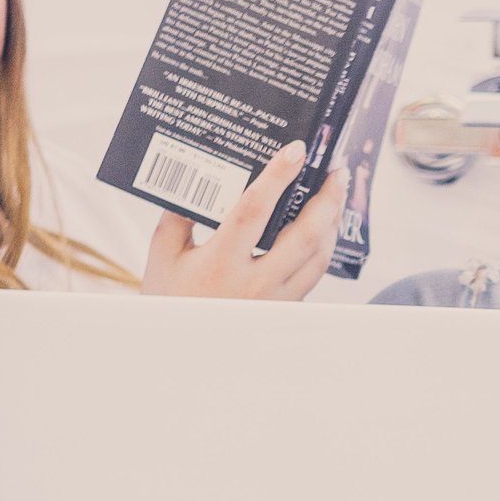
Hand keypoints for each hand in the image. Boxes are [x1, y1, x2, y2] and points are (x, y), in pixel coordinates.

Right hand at [139, 141, 342, 301]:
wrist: (181, 350)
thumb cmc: (171, 299)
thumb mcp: (163, 255)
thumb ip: (179, 214)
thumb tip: (197, 175)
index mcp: (220, 263)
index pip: (253, 211)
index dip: (277, 177)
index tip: (296, 150)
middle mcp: (253, 283)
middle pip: (304, 235)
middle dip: (326, 199)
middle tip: (335, 170)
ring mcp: (274, 300)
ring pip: (318, 257)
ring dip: (332, 222)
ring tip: (335, 194)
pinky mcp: (285, 309)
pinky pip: (314, 275)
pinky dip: (323, 247)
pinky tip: (323, 229)